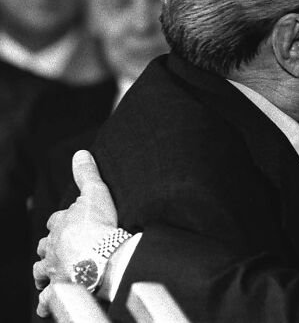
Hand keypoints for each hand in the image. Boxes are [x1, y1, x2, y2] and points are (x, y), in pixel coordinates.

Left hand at [34, 150, 117, 315]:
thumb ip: (86, 174)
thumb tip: (80, 153)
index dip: (62, 222)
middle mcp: (51, 246)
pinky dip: (47, 302)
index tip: (68, 222)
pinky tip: (49, 304)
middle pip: (44, 246)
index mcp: (60, 223)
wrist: (98, 257)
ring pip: (41, 271)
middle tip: (58, 250)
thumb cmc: (98, 224)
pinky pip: (48, 299)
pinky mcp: (58, 288)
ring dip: (44, 272)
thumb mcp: (95, 192)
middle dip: (49, 247)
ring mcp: (53, 268)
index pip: (56, 220)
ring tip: (50, 275)